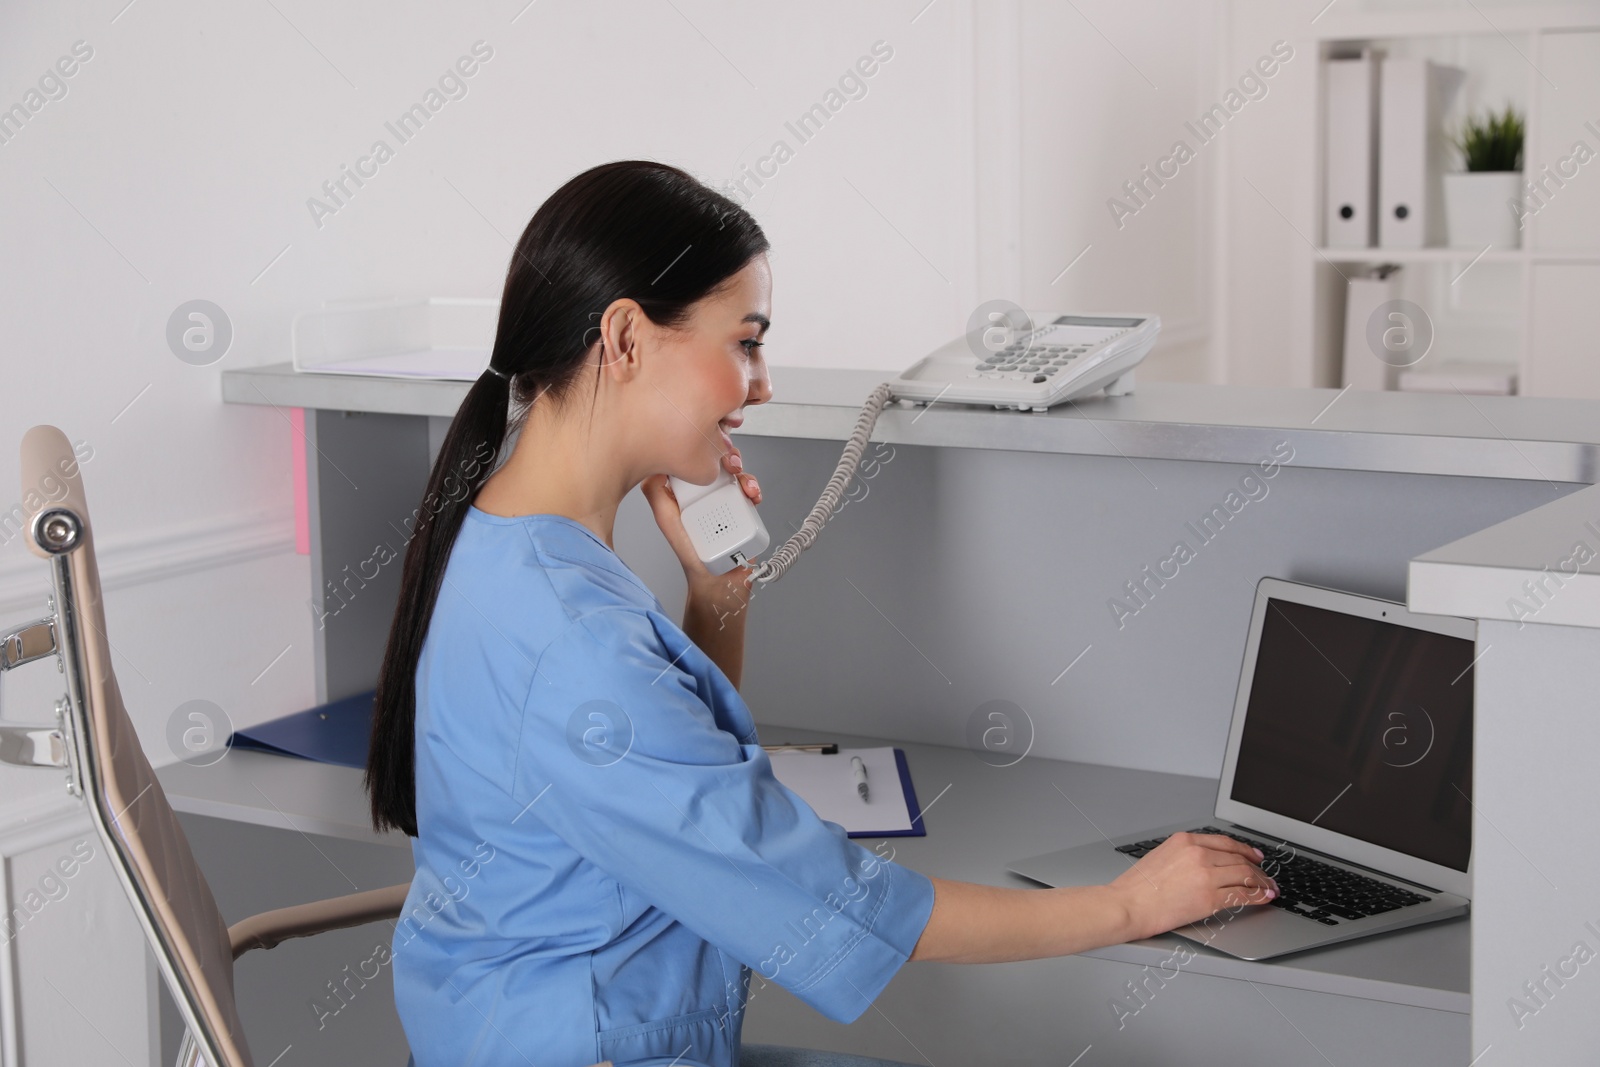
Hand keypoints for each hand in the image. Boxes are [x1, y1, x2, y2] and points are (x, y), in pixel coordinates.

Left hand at [640, 448, 762, 596]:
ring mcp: (725, 501)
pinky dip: (754, 489)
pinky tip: (753, 496)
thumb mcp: (667, 522)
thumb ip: (656, 495)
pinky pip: (750, 493)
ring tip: (746, 486)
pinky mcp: (742, 511)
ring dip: (745, 475)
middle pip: (719, 464)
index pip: (695, 461)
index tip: (711, 449)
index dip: (704, 449)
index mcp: (686, 492)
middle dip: (729, 458)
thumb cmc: (691, 556)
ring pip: (737, 476)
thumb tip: (651, 467)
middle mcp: (706, 494)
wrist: (719, 581)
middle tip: (732, 466)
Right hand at [1108, 832, 1277, 941]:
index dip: (1245, 850)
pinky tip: (1264, 898)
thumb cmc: (1137, 887)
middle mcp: (1198, 854)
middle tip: (1267, 876)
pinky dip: (1258, 896)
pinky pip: (1242, 895)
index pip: (1225, 842)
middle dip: (1258, 869)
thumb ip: (1185, 855)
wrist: (1128, 905)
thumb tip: (1207, 862)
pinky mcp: (1210, 898)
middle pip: (1239, 858)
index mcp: (1185, 841)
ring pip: (1245, 875)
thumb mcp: (1161, 856)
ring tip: (1270, 889)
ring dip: (1262, 883)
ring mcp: (1205, 875)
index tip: (1254, 856)